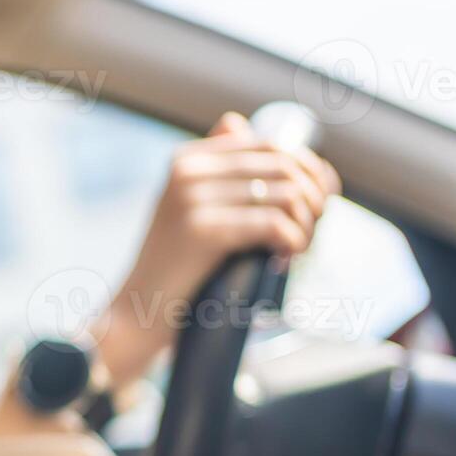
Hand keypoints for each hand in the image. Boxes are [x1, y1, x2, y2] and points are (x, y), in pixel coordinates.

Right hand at [94, 111, 341, 383]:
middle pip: (282, 167)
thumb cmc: (175, 268)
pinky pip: (272, 223)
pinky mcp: (201, 230)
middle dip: (312, 199)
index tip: (319, 202)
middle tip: (311, 233)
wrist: (137, 311)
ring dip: (306, 224)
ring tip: (297, 249)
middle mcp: (187, 170)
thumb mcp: (193, 211)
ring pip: (284, 194)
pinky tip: (285, 258)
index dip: (307, 170)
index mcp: (186, 159)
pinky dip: (292, 241)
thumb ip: (223, 176)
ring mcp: (192, 198)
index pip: (269, 144)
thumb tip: (272, 145)